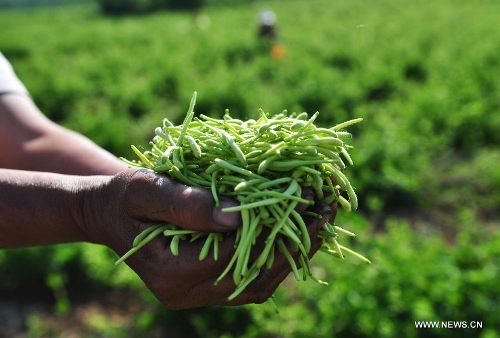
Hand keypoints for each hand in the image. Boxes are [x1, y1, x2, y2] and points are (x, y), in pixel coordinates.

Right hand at [82, 168, 334, 308]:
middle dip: (296, 240)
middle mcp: (189, 293)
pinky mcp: (209, 286)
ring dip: (294, 250)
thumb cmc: (124, 198)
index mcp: (173, 273)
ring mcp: (200, 294)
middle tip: (327, 208)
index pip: (237, 253)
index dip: (274, 224)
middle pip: (256, 273)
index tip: (305, 196)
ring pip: (260, 281)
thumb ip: (185, 203)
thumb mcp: (145, 190)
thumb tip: (238, 216)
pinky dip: (278, 256)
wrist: (112, 215)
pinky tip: (298, 232)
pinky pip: (252, 279)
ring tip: (323, 219)